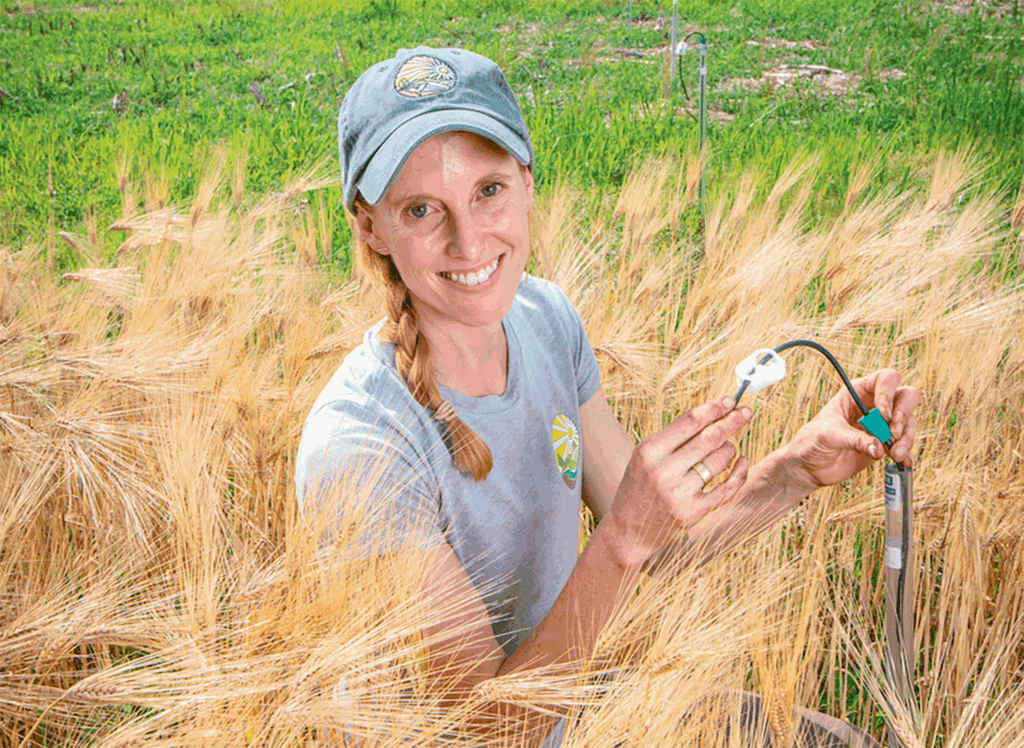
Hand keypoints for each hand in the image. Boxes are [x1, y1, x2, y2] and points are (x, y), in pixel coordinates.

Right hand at [604, 396, 751, 567]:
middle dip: (732, 422)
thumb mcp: (645, 457)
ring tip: (729, 446)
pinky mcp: (694, 512)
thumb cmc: (639, 486)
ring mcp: (679, 493)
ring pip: (719, 460)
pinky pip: (727, 488)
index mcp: (649, 451)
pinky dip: (739, 472)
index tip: (730, 400)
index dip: (714, 408)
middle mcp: (663, 471)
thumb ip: (673, 438)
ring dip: (730, 448)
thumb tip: (712, 414)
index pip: (690, 421)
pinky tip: (743, 462)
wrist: (629, 531)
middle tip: (746, 412)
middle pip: (709, 438)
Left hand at [785, 368, 920, 492]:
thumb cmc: (812, 441)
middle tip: (893, 433)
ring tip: (894, 454)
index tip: (883, 415)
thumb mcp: (829, 435)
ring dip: (906, 438)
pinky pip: (905, 443)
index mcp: (857, 392)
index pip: (885, 379)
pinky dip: (907, 452)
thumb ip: (855, 439)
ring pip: (909, 422)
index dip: (888, 393)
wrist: (810, 466)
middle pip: (906, 396)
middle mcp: (874, 405)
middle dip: (904, 414)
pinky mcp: (885, 443)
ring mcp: (882, 424)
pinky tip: (904, 462)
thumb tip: (879, 448)